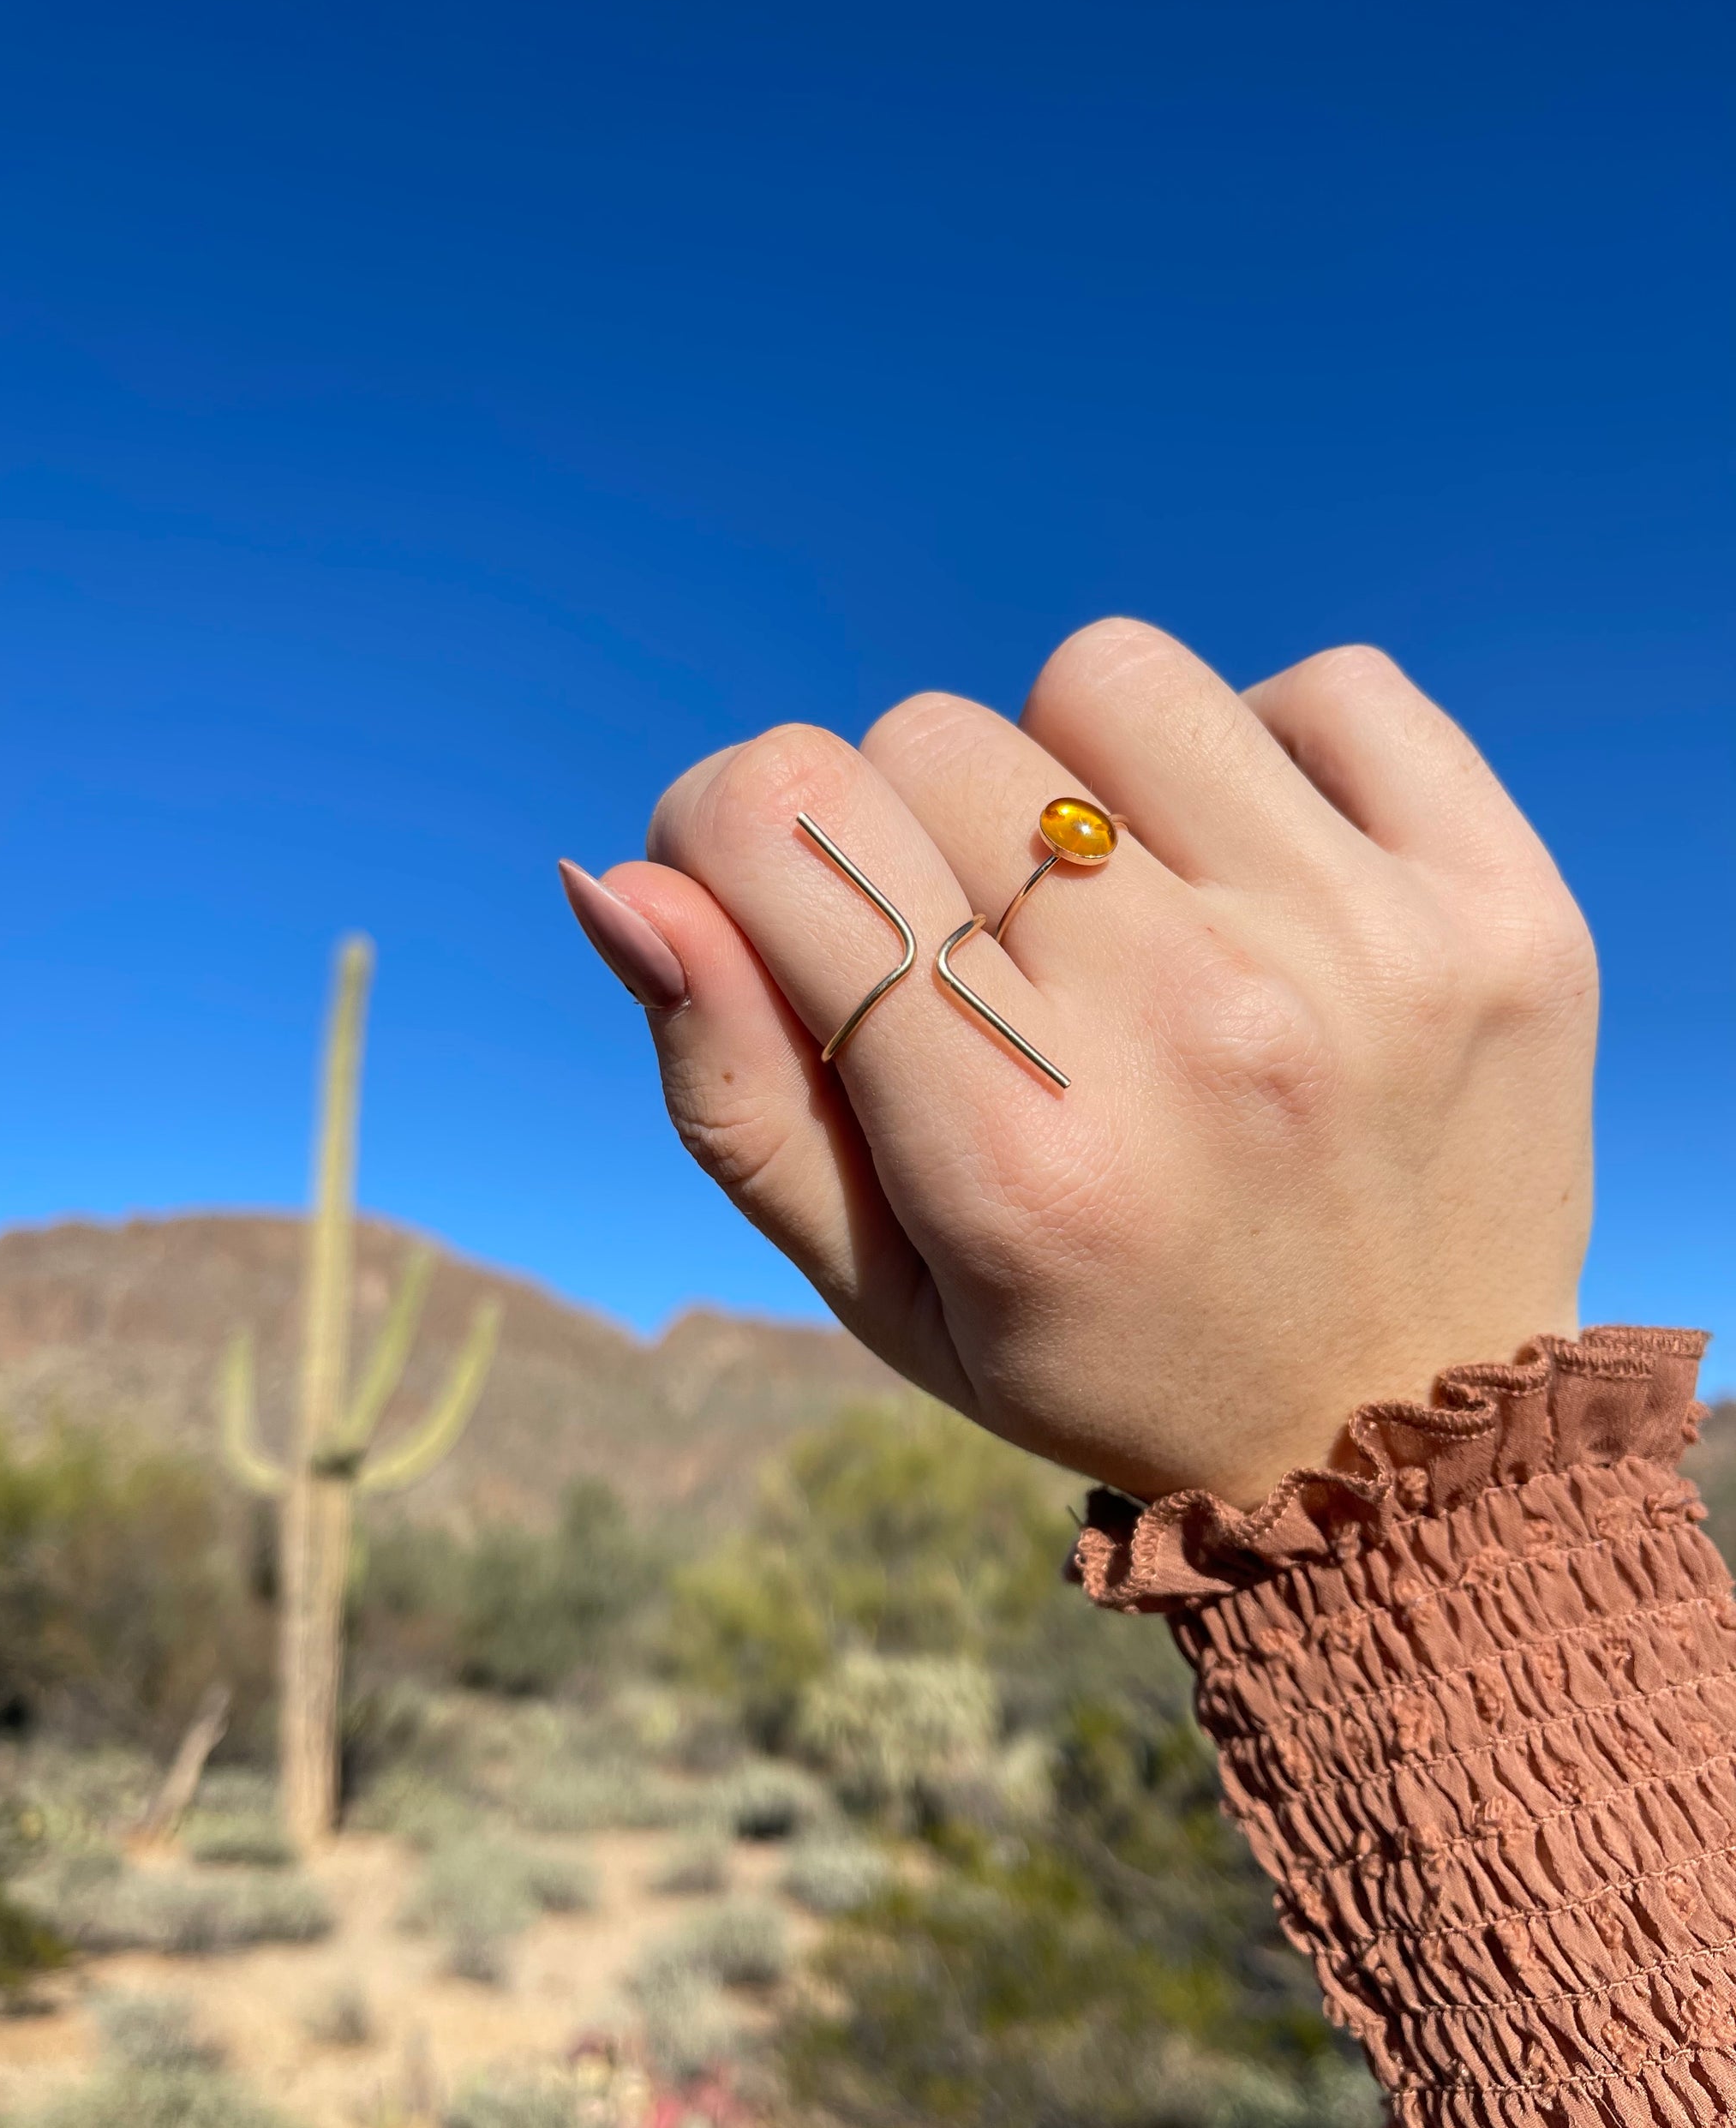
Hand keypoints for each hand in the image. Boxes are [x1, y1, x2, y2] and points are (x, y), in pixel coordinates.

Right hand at [562, 623, 1596, 1505]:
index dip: (729, 819)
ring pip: (1107, 679)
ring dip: (1076, 780)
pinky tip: (1266, 890)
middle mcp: (1192, 1035)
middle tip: (988, 971)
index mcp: (1014, 1157)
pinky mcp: (1503, 907)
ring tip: (1128, 918)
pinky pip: (1326, 685)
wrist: (1411, 1448)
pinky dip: (1265, 757)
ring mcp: (1369, 957)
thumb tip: (623, 875)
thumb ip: (732, 1089)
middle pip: (929, 738)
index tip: (771, 882)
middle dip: (907, 834)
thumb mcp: (882, 1287)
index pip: (784, 815)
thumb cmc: (1105, 1357)